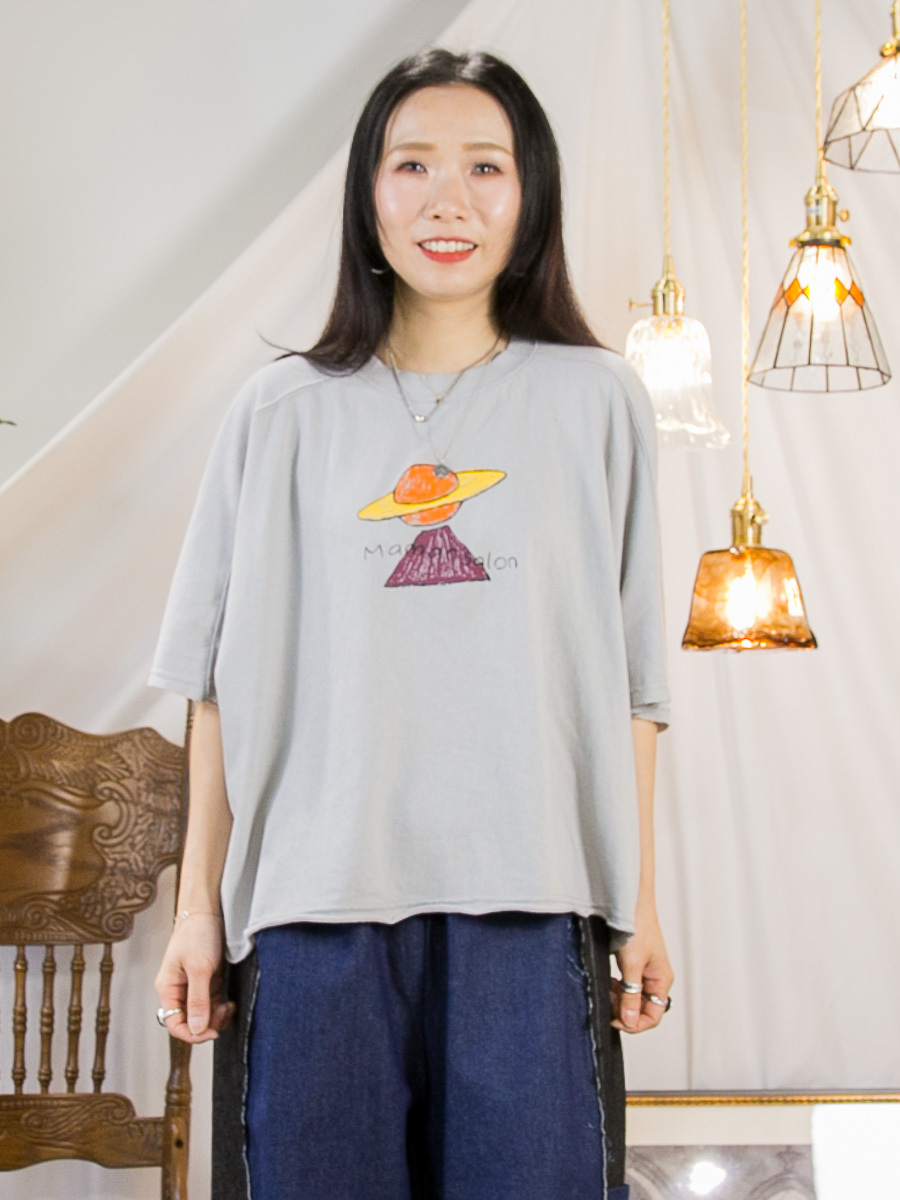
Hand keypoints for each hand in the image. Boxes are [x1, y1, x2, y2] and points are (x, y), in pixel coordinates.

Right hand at [154, 913, 235, 1042]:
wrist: (208, 911)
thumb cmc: (198, 934)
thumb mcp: (199, 968)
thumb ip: (198, 1000)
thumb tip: (196, 1029)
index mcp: (168, 988)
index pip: (174, 1023)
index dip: (192, 1033)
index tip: (212, 1032)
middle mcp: (179, 991)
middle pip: (190, 1022)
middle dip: (207, 1024)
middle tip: (224, 1013)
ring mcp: (194, 987)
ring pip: (203, 1016)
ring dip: (217, 1017)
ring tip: (229, 1007)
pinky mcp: (208, 982)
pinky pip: (213, 1005)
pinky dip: (222, 1009)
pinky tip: (230, 1003)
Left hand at [611, 899, 673, 1033]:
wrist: (628, 900)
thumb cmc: (637, 925)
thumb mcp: (632, 965)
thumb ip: (630, 995)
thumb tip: (629, 1021)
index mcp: (662, 980)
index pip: (653, 1016)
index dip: (634, 1023)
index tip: (615, 1020)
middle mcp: (655, 978)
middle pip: (641, 1009)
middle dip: (623, 1009)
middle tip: (608, 1000)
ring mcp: (643, 971)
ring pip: (631, 998)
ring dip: (618, 998)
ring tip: (607, 987)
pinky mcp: (632, 964)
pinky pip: (625, 986)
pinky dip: (615, 987)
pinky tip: (607, 979)